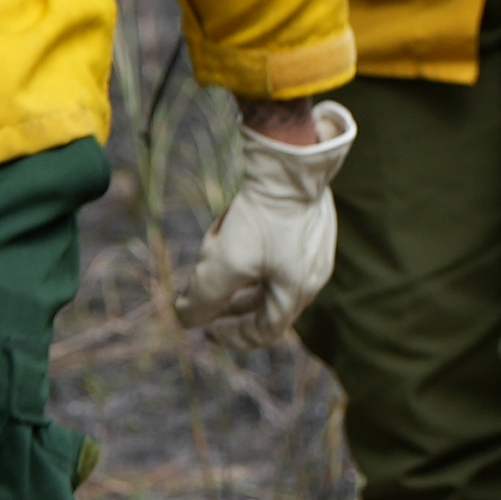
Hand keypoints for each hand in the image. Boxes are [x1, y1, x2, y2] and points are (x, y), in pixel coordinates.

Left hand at [173, 103, 356, 343]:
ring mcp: (316, 249)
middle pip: (271, 306)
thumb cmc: (261, 216)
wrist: (290, 163)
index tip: (207, 331)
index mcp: (298, 290)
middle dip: (235, 309)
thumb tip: (185, 319)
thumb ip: (203, 297)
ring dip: (244, 282)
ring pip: (275, 278)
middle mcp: (313, 274)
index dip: (233, 336)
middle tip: (209, 307)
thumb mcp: (223, 262)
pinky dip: (256, 259)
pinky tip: (237, 239)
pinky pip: (282, 254)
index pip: (265, 331)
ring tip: (218, 273)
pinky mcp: (312, 225)